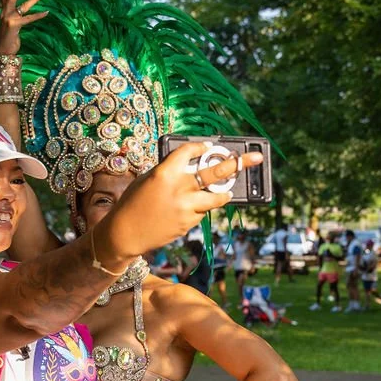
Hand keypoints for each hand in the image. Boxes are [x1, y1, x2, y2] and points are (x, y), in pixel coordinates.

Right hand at [0, 0, 46, 54]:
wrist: (3, 51)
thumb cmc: (7, 40)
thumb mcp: (7, 26)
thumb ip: (11, 17)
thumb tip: (17, 13)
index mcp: (3, 13)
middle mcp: (5, 14)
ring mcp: (9, 18)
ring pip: (24, 5)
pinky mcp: (15, 25)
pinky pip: (29, 18)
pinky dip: (38, 16)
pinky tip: (46, 12)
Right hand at [103, 143, 263, 261]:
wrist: (126, 233)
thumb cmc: (133, 204)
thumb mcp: (147, 180)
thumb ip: (170, 172)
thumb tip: (192, 168)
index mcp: (165, 172)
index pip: (190, 151)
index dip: (200, 147)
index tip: (207, 147)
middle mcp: (180, 188)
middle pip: (216, 172)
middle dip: (238, 164)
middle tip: (254, 159)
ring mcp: (187, 207)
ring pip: (217, 197)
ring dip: (224, 193)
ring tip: (229, 192)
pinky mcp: (189, 223)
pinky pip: (202, 212)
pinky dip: (200, 209)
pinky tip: (186, 211)